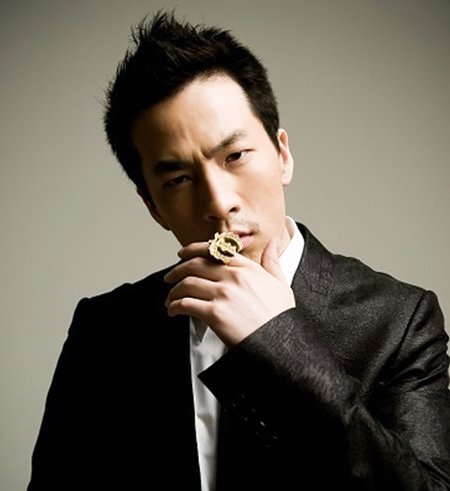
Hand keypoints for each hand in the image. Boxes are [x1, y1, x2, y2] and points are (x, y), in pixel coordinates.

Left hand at [163, 237, 295, 344]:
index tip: (182, 254)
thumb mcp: (281, 284)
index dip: (193, 249)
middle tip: (169, 278)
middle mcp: (234, 276)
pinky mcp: (215, 313)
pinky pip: (186, 304)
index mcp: (247, 267)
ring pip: (187, 283)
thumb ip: (273, 261)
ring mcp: (224, 294)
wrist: (280, 343)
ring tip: (170, 299)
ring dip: (174, 291)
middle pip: (195, 265)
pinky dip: (175, 306)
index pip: (214, 250)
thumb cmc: (280, 317)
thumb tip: (274, 242)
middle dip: (177, 271)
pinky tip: (173, 310)